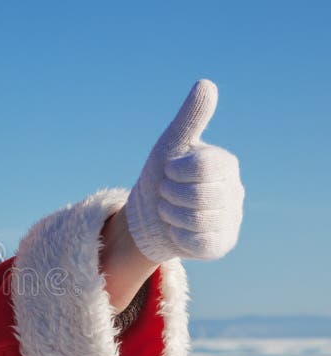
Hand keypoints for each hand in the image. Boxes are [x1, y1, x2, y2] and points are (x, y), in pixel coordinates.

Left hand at [125, 80, 243, 262]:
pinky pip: (198, 243)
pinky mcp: (221, 244)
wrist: (148, 215)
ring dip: (170, 215)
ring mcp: (231, 219)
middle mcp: (234, 190)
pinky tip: (177, 229)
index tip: (168, 171)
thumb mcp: (170, 144)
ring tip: (169, 210)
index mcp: (224, 163)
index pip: (202, 167)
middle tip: (166, 194)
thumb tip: (206, 84)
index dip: (174, 171)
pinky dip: (177, 236)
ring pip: (195, 220)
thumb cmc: (161, 175)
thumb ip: (189, 119)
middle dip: (168, 195)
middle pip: (196, 195)